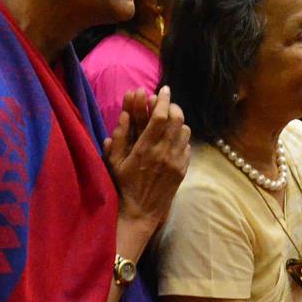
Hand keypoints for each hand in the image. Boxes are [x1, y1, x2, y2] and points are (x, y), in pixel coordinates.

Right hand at [105, 86, 190, 227]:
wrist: (140, 212)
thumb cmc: (122, 185)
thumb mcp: (114, 161)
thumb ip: (119, 137)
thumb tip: (123, 113)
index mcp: (145, 149)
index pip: (159, 117)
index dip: (163, 100)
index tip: (163, 90)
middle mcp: (164, 153)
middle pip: (176, 119)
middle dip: (172, 106)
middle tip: (166, 102)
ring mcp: (176, 162)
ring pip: (185, 131)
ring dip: (178, 121)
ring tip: (169, 119)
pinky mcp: (183, 169)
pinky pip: (187, 146)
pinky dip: (181, 137)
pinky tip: (172, 138)